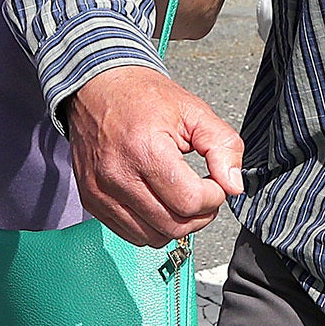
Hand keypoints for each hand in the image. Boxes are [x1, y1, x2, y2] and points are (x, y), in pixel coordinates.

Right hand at [61, 63, 241, 246]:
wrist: (97, 88)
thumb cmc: (142, 96)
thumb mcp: (193, 111)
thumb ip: (223, 146)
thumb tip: (233, 185)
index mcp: (145, 149)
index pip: (190, 202)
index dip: (214, 197)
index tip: (215, 184)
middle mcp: (118, 175)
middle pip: (173, 226)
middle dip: (199, 215)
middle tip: (204, 195)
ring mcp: (100, 191)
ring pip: (153, 237)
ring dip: (176, 225)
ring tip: (181, 199)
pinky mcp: (91, 200)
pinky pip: (129, 234)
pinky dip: (150, 226)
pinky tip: (158, 203)